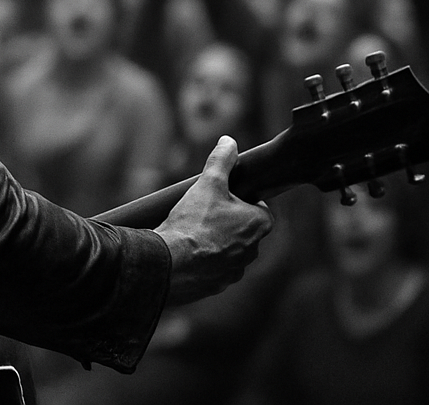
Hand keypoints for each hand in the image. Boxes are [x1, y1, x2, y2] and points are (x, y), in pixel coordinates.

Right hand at [155, 136, 273, 306]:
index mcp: (258, 225)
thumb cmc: (193, 222)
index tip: (222, 196)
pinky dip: (202, 260)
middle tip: (202, 211)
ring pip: (228, 250)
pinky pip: (214, 268)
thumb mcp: (208, 183)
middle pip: (242, 229)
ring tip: (190, 231)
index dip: (240, 200)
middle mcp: (253, 252)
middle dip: (226, 221)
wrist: (170, 263)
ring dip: (214, 242)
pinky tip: (184, 250)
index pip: (258, 209)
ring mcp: (235, 272)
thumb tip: (229, 141)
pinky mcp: (217, 286)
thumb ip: (221, 160)